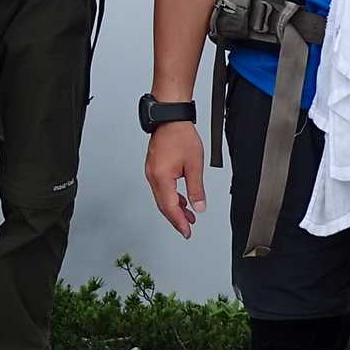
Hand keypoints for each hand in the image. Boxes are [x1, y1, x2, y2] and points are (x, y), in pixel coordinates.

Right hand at [144, 122, 208, 238]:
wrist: (170, 118)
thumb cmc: (180, 136)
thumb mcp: (194, 165)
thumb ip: (196, 189)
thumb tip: (199, 206)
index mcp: (161, 177)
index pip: (170, 207)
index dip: (179, 222)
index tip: (186, 232)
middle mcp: (153, 176)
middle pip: (163, 205)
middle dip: (176, 218)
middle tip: (187, 228)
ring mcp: (151, 172)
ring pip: (162, 197)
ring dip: (174, 208)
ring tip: (188, 216)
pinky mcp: (154, 168)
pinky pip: (161, 188)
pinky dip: (171, 197)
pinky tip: (181, 200)